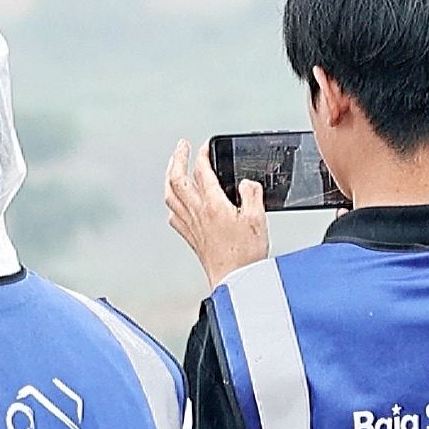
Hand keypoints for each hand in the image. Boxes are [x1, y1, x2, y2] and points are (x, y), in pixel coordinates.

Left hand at [162, 141, 274, 280]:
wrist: (235, 281)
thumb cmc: (246, 255)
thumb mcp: (258, 219)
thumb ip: (252, 194)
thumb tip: (245, 183)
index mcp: (213, 205)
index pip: (202, 171)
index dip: (202, 154)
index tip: (206, 146)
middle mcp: (197, 213)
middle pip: (176, 179)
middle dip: (177, 158)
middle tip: (182, 146)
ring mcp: (191, 226)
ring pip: (170, 195)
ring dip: (170, 176)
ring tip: (174, 167)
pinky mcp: (190, 238)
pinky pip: (173, 216)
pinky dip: (172, 203)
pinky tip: (176, 202)